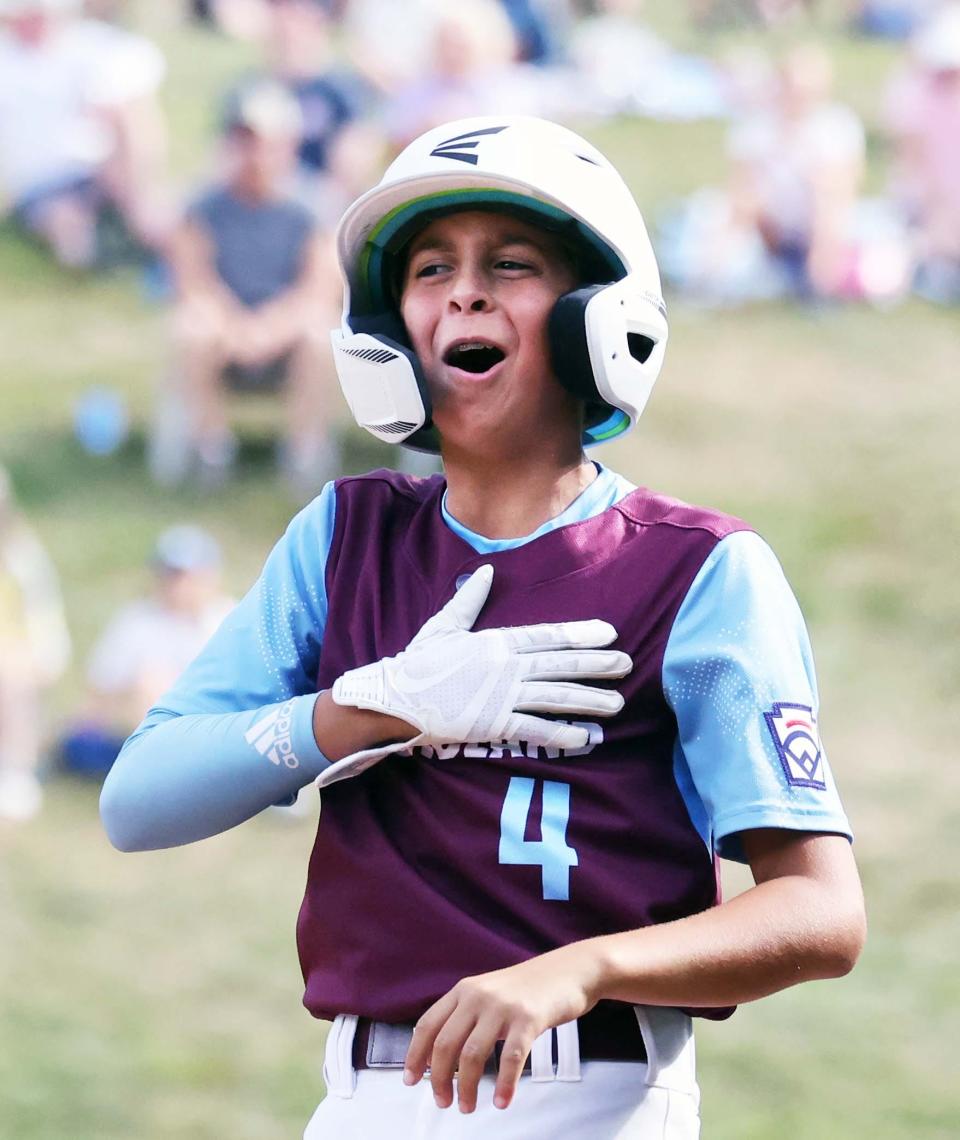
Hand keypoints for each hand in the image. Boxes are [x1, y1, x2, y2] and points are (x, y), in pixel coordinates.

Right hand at [332, 564, 630, 752]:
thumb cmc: (418, 663)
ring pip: (555, 698)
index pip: (548, 636)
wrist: (395, 699)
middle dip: (597, 666)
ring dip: (589, 700)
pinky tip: (585, 737)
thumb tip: (486, 572)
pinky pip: (535, 730)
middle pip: (560, 666)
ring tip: (617, 704)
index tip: (609, 632)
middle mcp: (505, 668)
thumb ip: (468, 600)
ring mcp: (501, 697)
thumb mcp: (442, 626)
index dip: (581, 634)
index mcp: (496, 642)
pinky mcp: (494, 726)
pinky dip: (561, 735)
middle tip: (627, 664)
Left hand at [403, 949, 598, 1112]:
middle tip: (443, 1102)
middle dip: (439, 1079)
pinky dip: (503, 1084)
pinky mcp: (528, 1019)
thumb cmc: (528, 989)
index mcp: (464, 990)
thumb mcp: (489, 993)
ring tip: (467, 1106)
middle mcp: (478, 996)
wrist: (568, 970)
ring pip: (471, 1054)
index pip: (428, 1024)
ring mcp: (503, 1006)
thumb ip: (466, 1015)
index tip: (411, 1080)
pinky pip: (510, 1058)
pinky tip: (501, 1101)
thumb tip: (439, 1053)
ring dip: (466, 1087)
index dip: (415, 1055)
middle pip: (444, 1044)